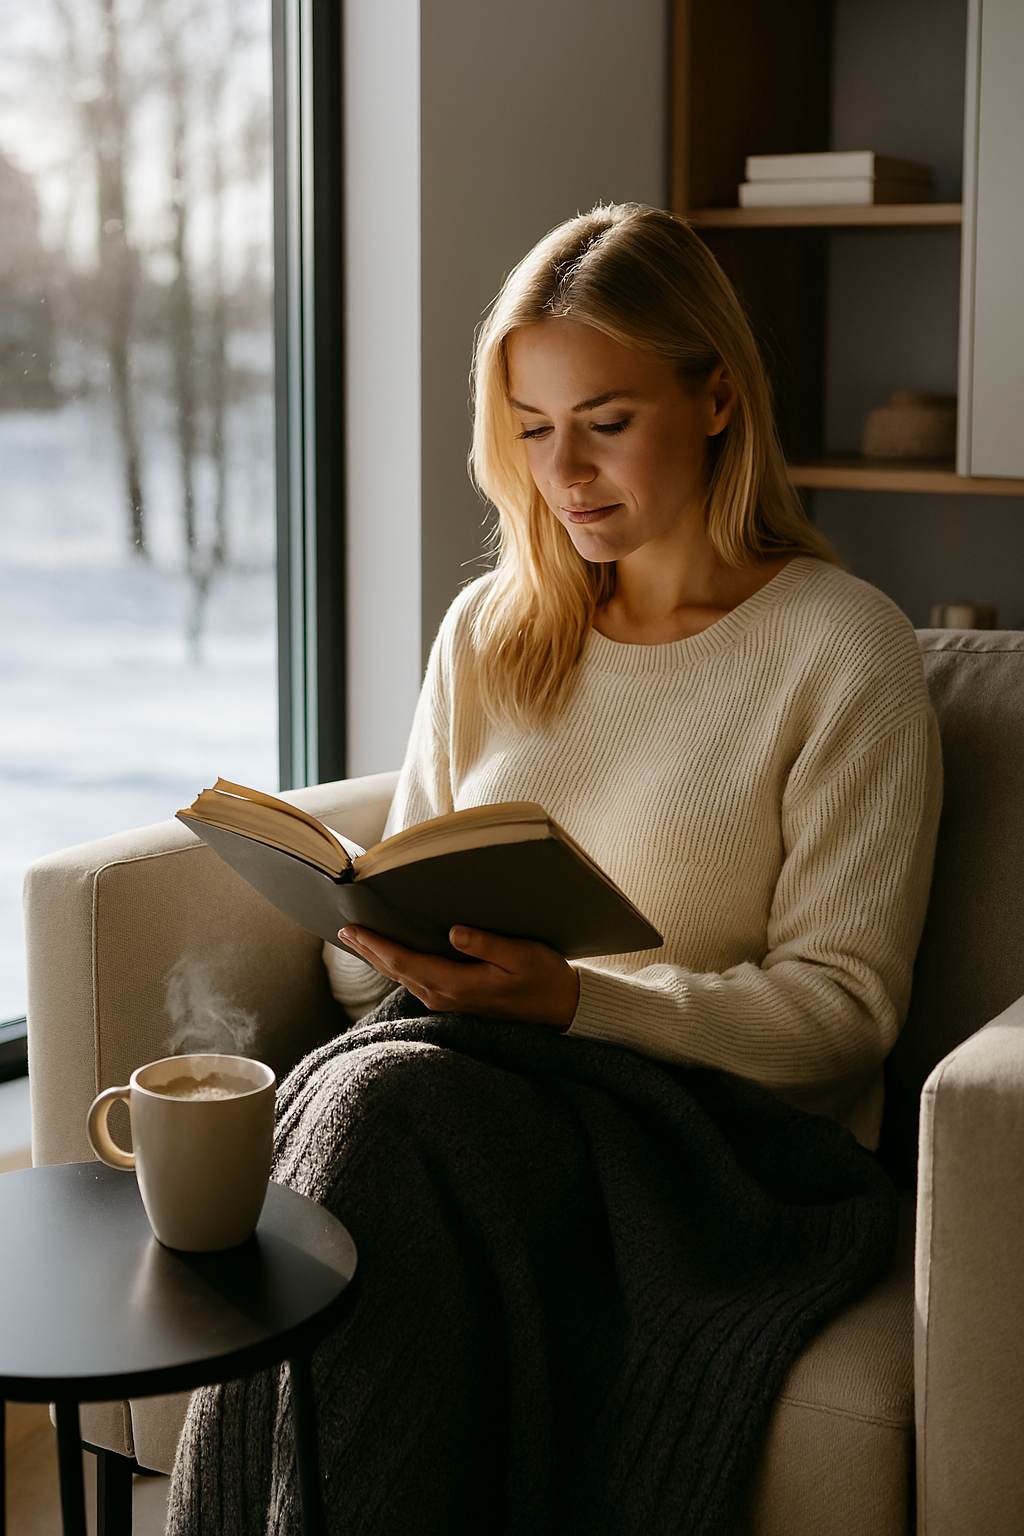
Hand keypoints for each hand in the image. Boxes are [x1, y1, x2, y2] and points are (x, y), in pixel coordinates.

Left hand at [338, 924, 579, 1031]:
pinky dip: (400, 966)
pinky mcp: (455, 1001)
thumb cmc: (544, 978)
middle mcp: (445, 997)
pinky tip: (394, 955)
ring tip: (362, 938)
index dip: (375, 945)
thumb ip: (485, 944)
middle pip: (396, 971)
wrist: (561, 1009)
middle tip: (345, 928)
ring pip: (404, 977)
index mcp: (456, 984)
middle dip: (370, 949)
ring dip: (382, 958)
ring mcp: (449, 1002)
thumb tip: (452, 932)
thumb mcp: (521, 955)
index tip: (352, 929)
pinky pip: (417, 981)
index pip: (404, 962)